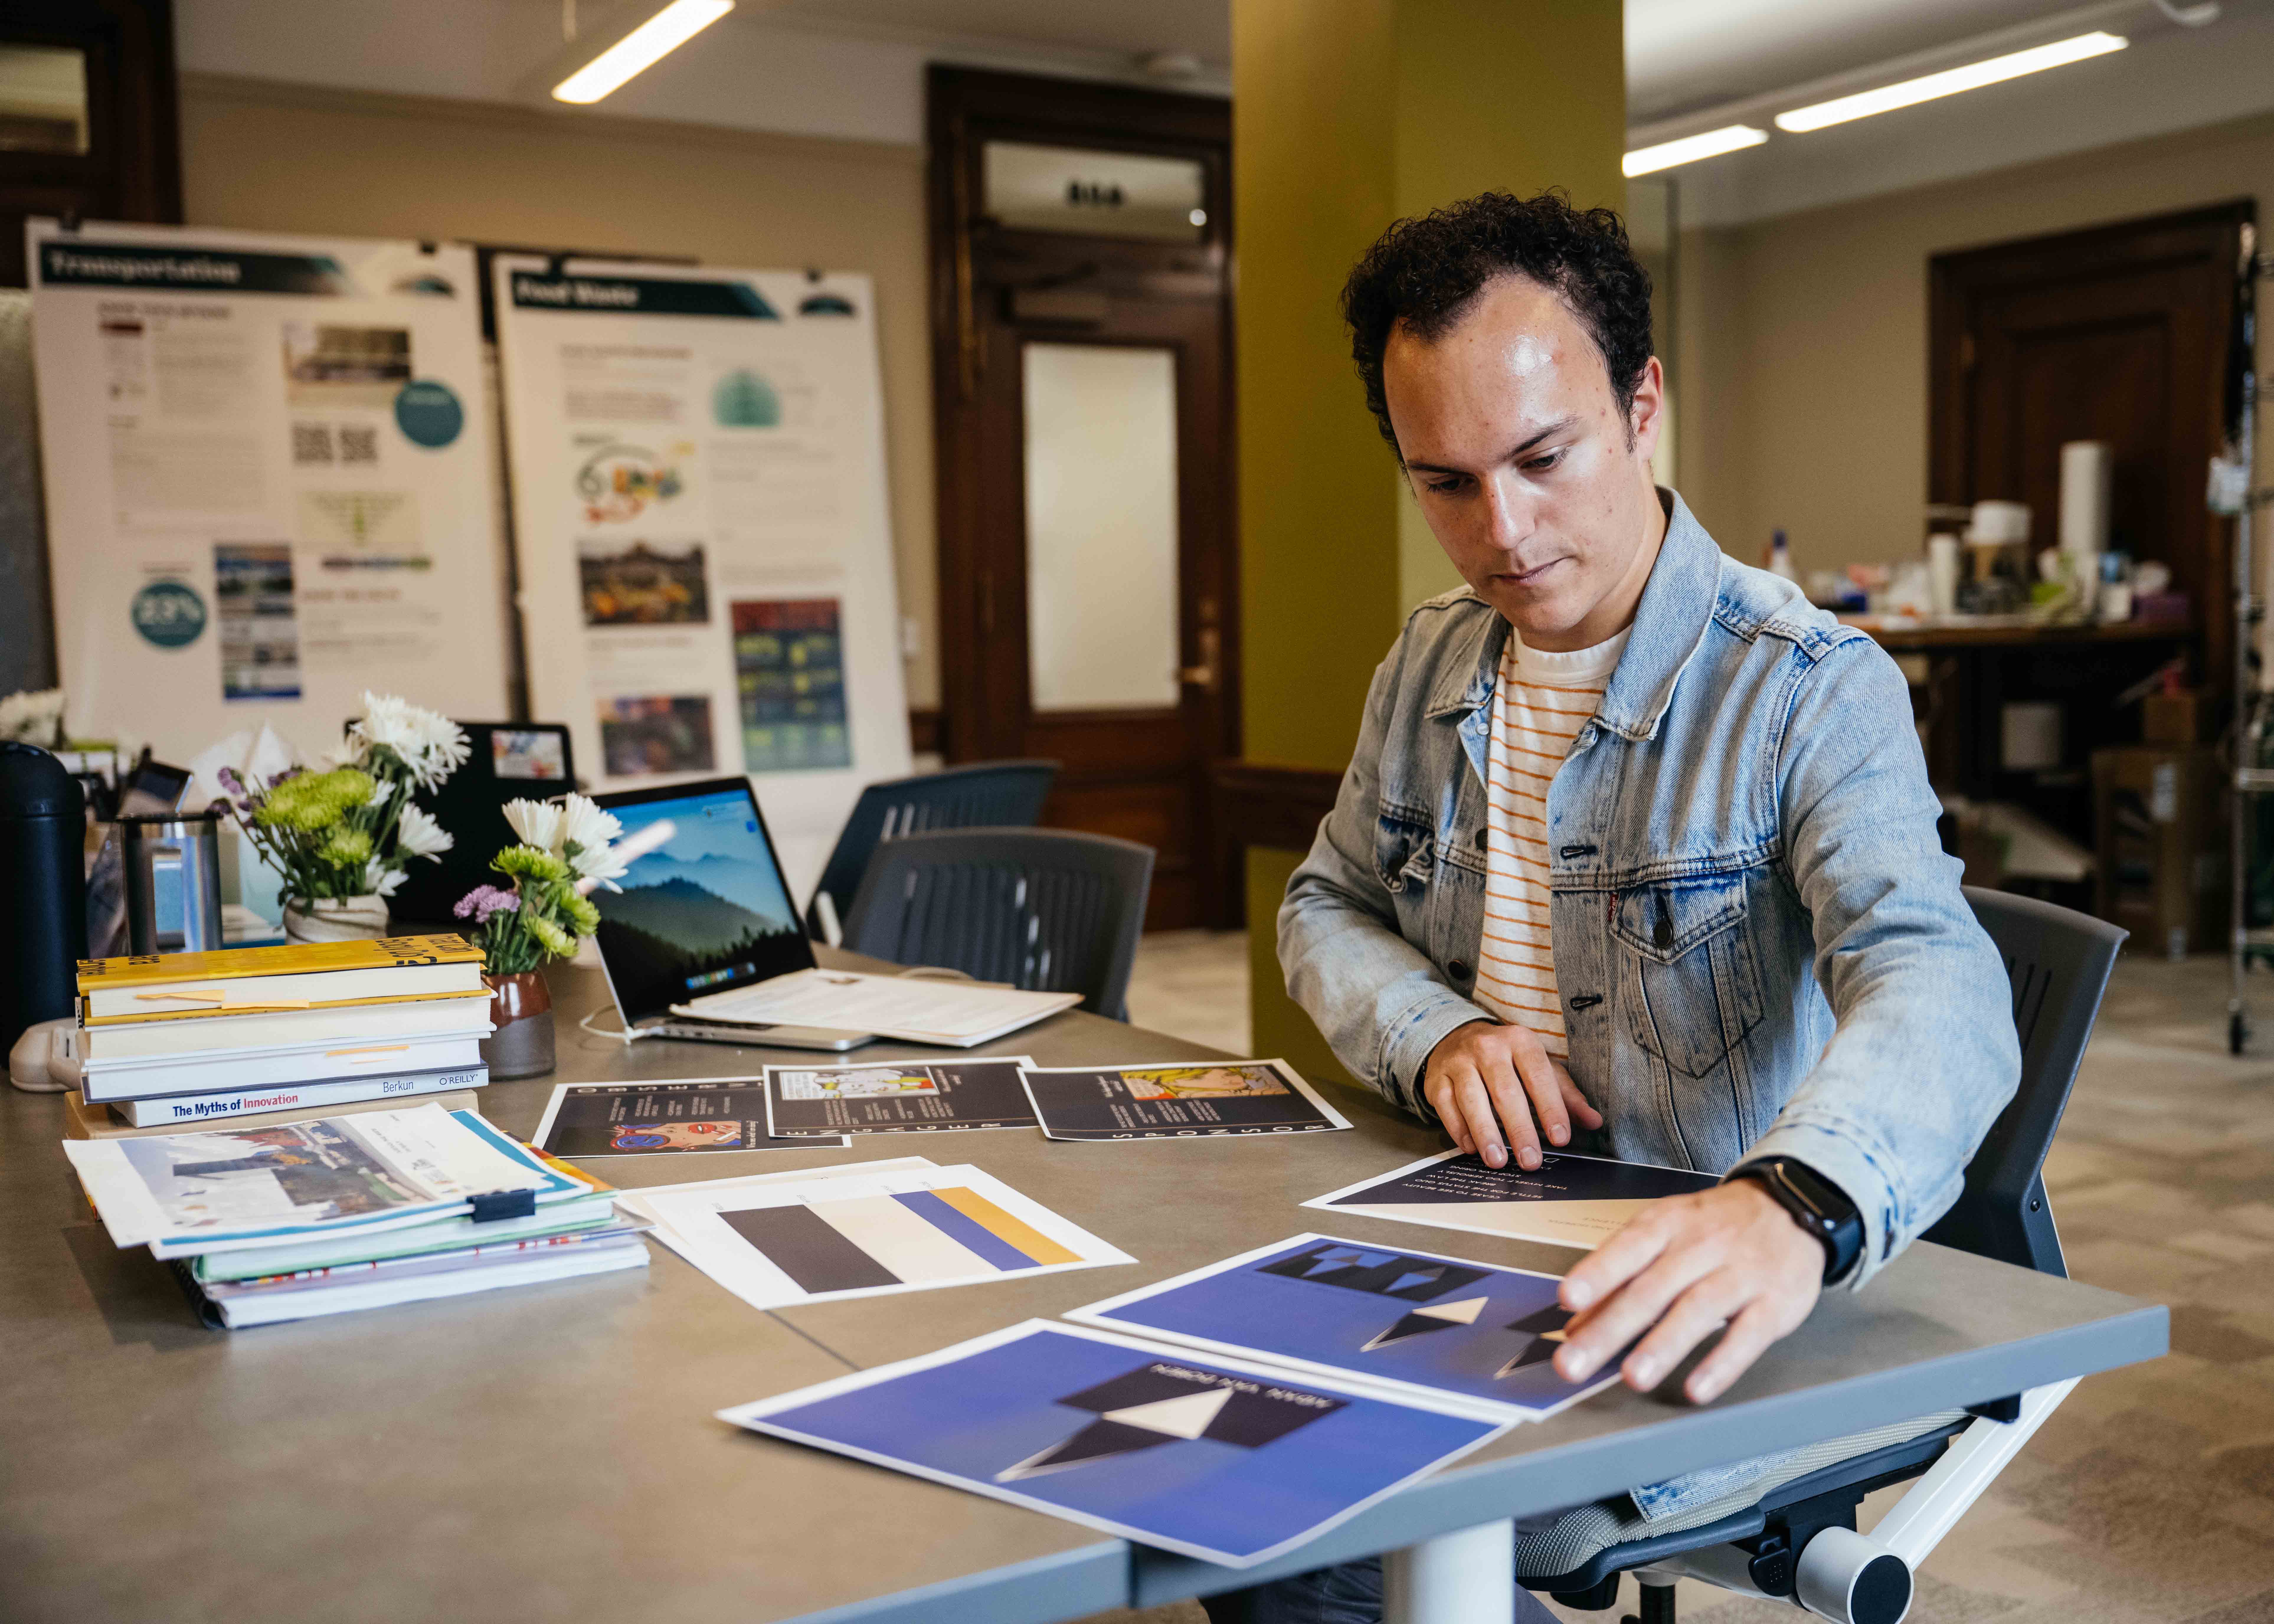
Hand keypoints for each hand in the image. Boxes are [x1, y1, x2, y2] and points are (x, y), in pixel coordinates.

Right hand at [1421, 1020, 1602, 1170]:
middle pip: (1505, 1092)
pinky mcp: (1436, 1079)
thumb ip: (1566, 1094)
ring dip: (1486, 1133)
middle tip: (1531, 1160)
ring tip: (1498, 1160)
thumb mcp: (1539, 1067)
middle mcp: (1487, 1047)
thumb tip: (1594, 1121)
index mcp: (1520, 1041)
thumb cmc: (1506, 1059)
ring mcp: (1458, 1062)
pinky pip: (1446, 1107)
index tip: (1560, 1138)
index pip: (1538, 1076)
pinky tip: (1471, 1148)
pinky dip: (1459, 1130)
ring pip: (1472, 1100)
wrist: (1456, 1037)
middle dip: (1519, 1129)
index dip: (1551, 1108)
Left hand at [1552, 1179, 1822, 1403]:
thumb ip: (1621, 1276)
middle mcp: (1702, 1246)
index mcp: (1668, 1223)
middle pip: (1652, 1288)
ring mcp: (1742, 1273)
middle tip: (1575, 1363)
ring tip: (1632, 1377)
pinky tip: (1697, 1388)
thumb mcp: (1665, 1233)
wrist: (1792, 1207)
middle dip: (1611, 1328)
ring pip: (1698, 1310)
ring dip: (1663, 1346)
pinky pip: (1748, 1336)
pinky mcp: (1776, 1303)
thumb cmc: (1715, 1225)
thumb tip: (1575, 1324)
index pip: (1628, 1247)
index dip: (1598, 1273)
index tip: (1568, 1299)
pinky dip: (1722, 1364)